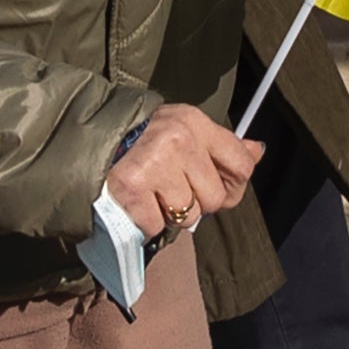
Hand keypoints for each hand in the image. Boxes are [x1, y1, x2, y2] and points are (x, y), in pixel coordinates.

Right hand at [101, 100, 262, 237]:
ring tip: (151, 193)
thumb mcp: (184, 130)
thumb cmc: (143, 140)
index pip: (242, 164)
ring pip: (187, 216)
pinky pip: (158, 226)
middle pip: (214, 198)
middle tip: (171, 187)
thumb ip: (223, 146)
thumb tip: (258, 151)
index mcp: (194, 122)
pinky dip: (146, 222)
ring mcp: (155, 165)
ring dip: (169, 213)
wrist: (90, 144)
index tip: (214, 186)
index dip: (232, 186)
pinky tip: (135, 202)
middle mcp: (178, 140)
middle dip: (195, 202)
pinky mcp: (133, 190)